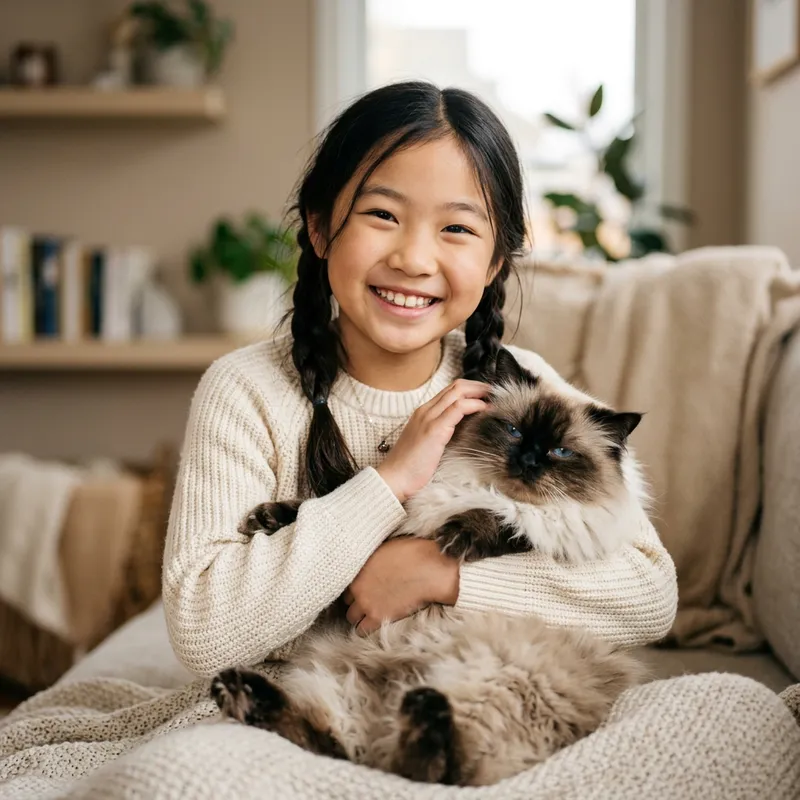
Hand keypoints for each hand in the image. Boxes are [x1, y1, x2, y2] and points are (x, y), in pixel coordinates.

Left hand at [343, 538, 459, 634]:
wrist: (429, 572)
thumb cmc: (415, 554)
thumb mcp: (390, 546)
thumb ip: (376, 556)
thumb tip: (379, 559)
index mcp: (360, 566)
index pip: (346, 580)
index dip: (357, 585)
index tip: (364, 587)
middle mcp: (357, 585)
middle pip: (347, 600)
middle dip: (356, 601)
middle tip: (368, 601)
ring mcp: (365, 602)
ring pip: (351, 616)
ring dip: (359, 616)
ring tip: (369, 615)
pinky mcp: (376, 617)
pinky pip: (360, 630)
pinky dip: (365, 629)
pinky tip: (372, 625)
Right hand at [377, 379, 490, 502]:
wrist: (394, 478)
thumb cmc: (411, 467)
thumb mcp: (428, 444)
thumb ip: (442, 433)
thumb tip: (462, 433)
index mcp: (423, 412)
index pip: (449, 391)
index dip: (470, 389)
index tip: (486, 396)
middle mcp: (425, 410)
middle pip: (455, 386)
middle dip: (478, 386)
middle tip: (495, 393)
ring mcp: (429, 417)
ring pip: (458, 392)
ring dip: (479, 392)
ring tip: (494, 398)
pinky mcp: (435, 429)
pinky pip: (458, 408)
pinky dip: (475, 405)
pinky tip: (485, 409)